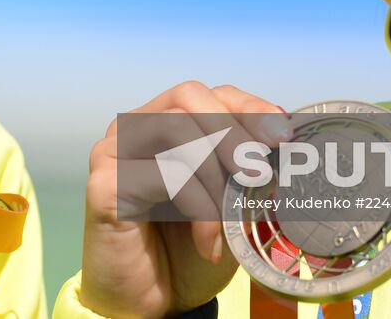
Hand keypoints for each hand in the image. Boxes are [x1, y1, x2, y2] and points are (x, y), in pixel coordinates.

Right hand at [79, 81, 286, 318]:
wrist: (152, 307)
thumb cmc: (187, 253)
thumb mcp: (229, 204)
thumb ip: (247, 168)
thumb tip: (286, 141)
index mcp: (159, 125)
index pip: (206, 93)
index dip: (247, 107)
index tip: (283, 135)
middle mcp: (131, 131)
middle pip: (188, 97)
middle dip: (235, 131)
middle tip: (262, 173)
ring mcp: (112, 153)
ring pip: (177, 128)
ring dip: (217, 175)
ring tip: (232, 219)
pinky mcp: (105, 184)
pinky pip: (166, 173)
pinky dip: (200, 209)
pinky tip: (208, 245)